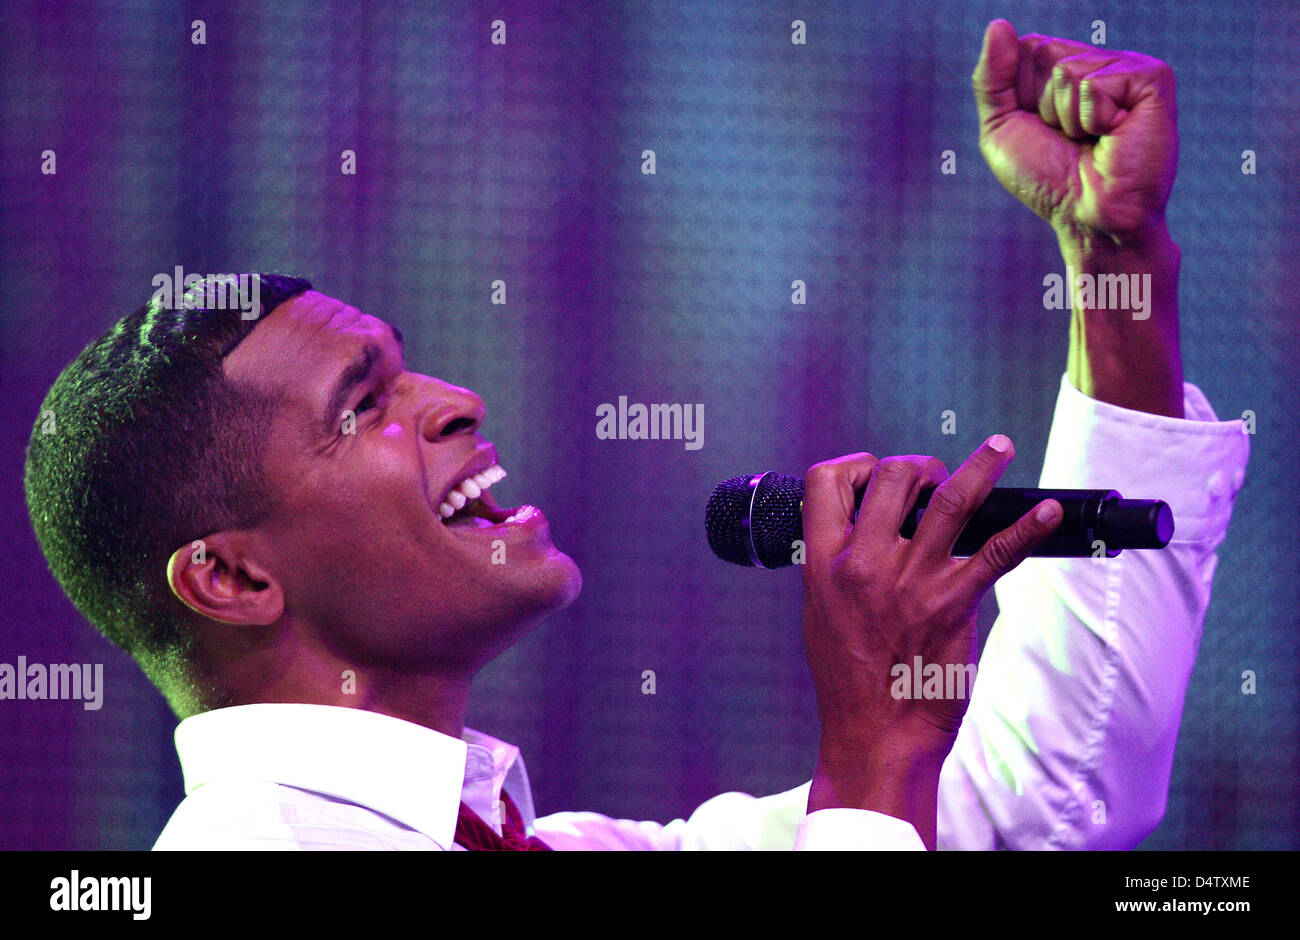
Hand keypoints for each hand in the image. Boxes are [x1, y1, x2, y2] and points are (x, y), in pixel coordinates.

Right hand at [801, 436, 1061, 845]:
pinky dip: (1029, 527)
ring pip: (950, 500)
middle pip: (894, 477)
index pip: (828, 482)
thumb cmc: (849, 683)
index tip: (877, 474)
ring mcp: (912, 580)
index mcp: (824, 564)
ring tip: (1000, 448)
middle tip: (936, 480)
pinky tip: (1047, 513)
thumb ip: (837, 568)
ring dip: (981, 466)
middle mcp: (865, 563)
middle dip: (920, 467)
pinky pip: (999, 552)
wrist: (875, 735)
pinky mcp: (954, 603)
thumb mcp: (821, 614)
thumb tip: (862, 533)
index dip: (858, 467)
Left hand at [972, 19, 1177, 245]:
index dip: (1020, 95)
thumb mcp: (1001, 129)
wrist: (1087, 216)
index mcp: (1066, 69)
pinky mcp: (1153, 80)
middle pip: (1042, 52)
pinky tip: (1113, 136)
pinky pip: (1096, 83)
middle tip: (1070, 139)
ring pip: (1067, 70)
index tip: (1042, 129)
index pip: (1024, 48)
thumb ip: (992, 79)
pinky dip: (1092, 118)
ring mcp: (1128, 68)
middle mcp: (1099, 62)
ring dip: (1067, 117)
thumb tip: (999, 25)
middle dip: (1042, 106)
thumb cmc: (1049, 180)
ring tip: (1093, 141)